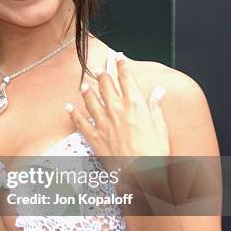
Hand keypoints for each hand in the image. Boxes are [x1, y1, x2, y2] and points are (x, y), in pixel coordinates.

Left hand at [65, 53, 170, 194]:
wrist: (142, 173)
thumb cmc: (155, 152)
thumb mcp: (161, 126)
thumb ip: (156, 107)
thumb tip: (159, 91)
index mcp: (135, 104)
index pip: (126, 78)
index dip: (122, 65)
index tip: (119, 56)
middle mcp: (116, 109)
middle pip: (106, 86)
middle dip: (102, 74)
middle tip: (97, 68)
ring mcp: (103, 123)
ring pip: (91, 100)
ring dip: (87, 91)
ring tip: (84, 84)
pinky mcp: (94, 137)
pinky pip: (80, 122)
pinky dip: (73, 113)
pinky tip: (68, 107)